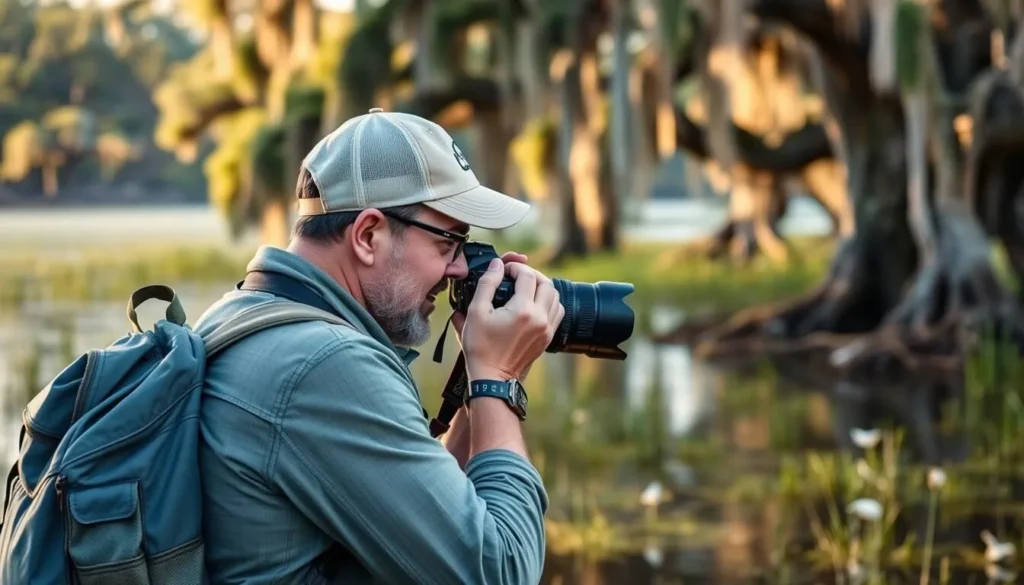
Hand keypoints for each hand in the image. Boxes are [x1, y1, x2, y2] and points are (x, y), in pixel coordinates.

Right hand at [459, 257, 563, 382]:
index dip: (515, 267)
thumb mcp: (476, 312)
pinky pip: (557, 312)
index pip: (527, 275)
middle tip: (516, 275)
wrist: (492, 378)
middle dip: (531, 274)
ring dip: (542, 287)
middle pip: (546, 282)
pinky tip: (533, 304)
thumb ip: (487, 284)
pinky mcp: (548, 337)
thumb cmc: (480, 348)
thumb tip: (497, 265)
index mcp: (522, 310)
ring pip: (555, 296)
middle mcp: (540, 318)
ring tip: (525, 288)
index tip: (504, 270)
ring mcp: (547, 328)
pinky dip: (548, 302)